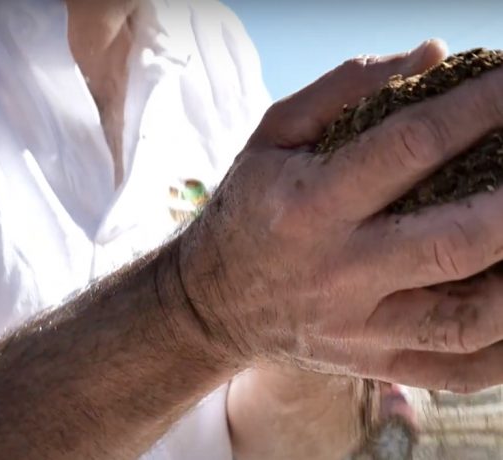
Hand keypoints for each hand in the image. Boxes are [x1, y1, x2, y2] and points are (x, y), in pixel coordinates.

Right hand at [180, 37, 502, 392]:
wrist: (213, 301)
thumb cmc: (248, 209)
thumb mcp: (273, 137)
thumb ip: (344, 89)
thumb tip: (435, 55)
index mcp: (311, 204)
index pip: (411, 146)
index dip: (479, 105)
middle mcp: (340, 271)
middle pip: (455, 241)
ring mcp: (361, 327)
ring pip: (468, 319)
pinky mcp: (373, 362)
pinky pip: (458, 370)